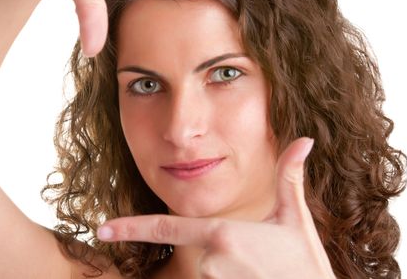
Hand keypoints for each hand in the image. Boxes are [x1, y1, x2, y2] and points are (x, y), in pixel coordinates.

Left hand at [97, 138, 335, 278]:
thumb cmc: (304, 261)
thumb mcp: (294, 216)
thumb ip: (289, 177)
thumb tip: (305, 141)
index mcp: (221, 234)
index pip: (163, 227)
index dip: (129, 228)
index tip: (102, 229)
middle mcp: (210, 260)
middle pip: (195, 246)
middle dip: (214, 244)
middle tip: (252, 253)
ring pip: (208, 265)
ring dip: (227, 261)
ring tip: (259, 263)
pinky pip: (215, 278)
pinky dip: (230, 273)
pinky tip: (254, 273)